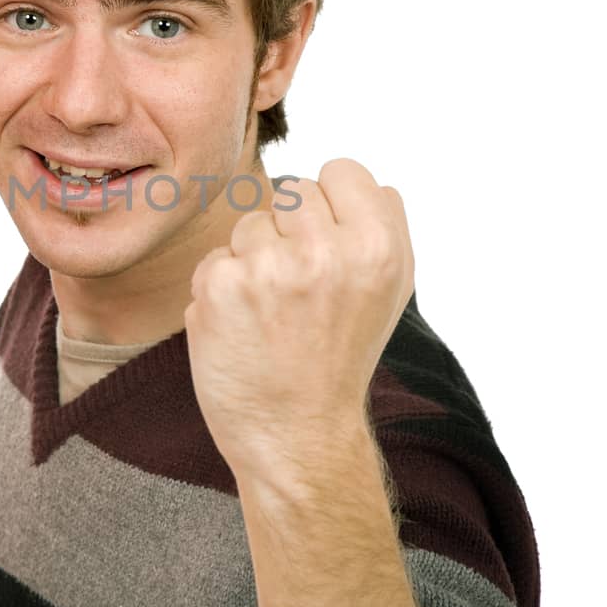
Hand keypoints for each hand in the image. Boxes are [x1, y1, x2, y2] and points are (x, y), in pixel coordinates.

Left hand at [184, 159, 414, 483]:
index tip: (328, 246)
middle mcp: (325, 251)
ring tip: (273, 314)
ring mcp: (268, 267)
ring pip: (250, 222)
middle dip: (290, 231)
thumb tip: (359, 179)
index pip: (341, 170)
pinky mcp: (219, 286)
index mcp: (378, 246)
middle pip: (292, 189)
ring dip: (254, 259)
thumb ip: (382, 225)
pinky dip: (222, 290)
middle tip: (299, 289)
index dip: (331, 205)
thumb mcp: (391, 292)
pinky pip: (215, 258)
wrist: (297, 436)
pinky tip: (242, 329)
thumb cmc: (342, 357)